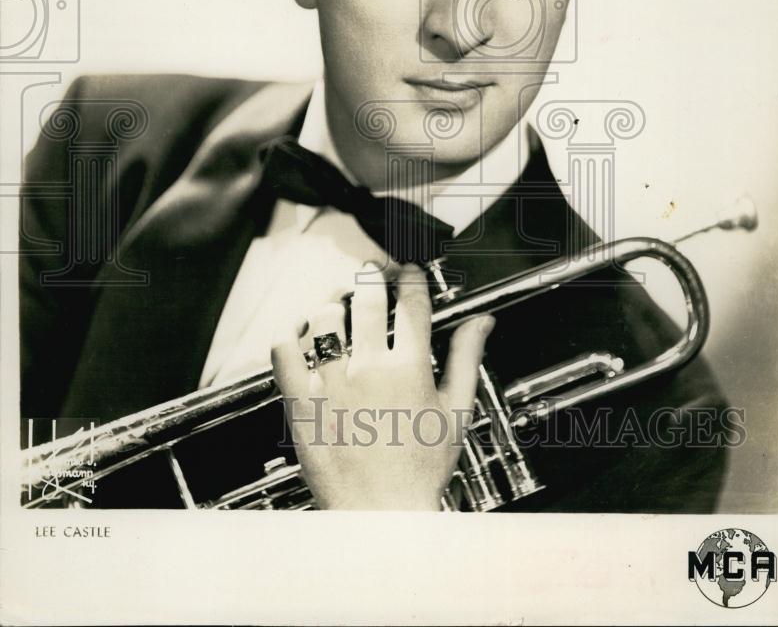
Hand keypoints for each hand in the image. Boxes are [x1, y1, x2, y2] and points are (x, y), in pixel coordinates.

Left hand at [271, 262, 494, 510]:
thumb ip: (467, 360)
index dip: (412, 279)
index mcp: (409, 370)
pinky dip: (290, 333)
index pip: (412, 304)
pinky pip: (284, 351)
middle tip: (373, 273)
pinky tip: (301, 331)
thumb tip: (483, 322)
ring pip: (325, 318)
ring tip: (340, 305)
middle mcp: (369, 370)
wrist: (381, 517)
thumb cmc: (422, 470)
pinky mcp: (301, 402)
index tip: (409, 272)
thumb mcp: (456, 413)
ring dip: (334, 304)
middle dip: (372, 277)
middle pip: (367, 299)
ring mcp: (331, 384)